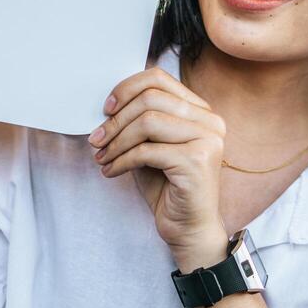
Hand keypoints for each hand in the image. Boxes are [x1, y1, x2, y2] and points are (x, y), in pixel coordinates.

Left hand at [91, 66, 229, 270]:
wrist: (188, 228)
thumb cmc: (168, 188)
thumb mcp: (151, 146)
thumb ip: (140, 121)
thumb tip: (109, 104)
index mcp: (201, 111)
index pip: (159, 79)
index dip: (126, 89)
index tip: (107, 109)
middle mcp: (210, 121)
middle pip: (151, 98)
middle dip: (116, 120)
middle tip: (96, 139)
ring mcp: (207, 140)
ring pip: (147, 122)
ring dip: (116, 140)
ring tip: (102, 157)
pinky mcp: (197, 161)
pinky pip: (146, 151)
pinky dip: (121, 161)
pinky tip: (112, 171)